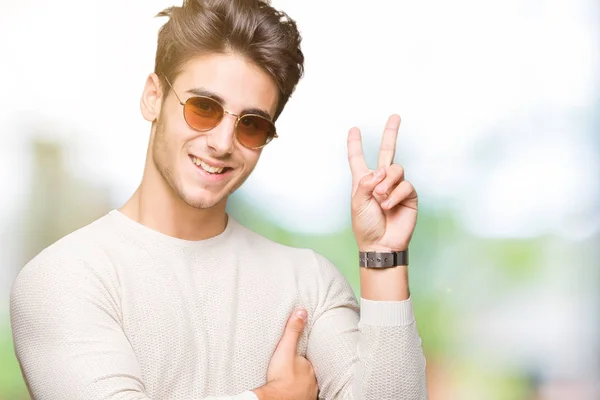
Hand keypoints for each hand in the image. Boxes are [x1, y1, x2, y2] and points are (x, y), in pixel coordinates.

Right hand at [253, 309, 317, 399]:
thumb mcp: (285, 348)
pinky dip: (297, 395)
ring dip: (298, 384)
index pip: (306, 361)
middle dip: (299, 372)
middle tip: (288, 372)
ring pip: (305, 387)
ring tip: (287, 383)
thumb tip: (302, 311)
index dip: (299, 360)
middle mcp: (312, 382)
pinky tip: (289, 394)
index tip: (292, 360)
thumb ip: (293, 330)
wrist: (275, 399)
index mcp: (309, 368)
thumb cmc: (280, 376)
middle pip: (306, 374)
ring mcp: (308, 395)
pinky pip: (301, 397)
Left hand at [347, 114, 417, 251]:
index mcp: (363, 181)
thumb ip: (366, 183)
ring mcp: (396, 187)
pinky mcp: (409, 196)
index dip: (355, 144)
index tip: (354, 129)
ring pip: (396, 169)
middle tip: (395, 116)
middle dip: (391, 133)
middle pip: (387, 151)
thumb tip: (380, 171)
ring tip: (380, 196)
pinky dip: (395, 194)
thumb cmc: (366, 226)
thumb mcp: (357, 203)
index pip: (358, 159)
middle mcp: (381, 180)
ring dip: (387, 181)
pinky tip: (388, 205)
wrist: (380, 244)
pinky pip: (405, 185)